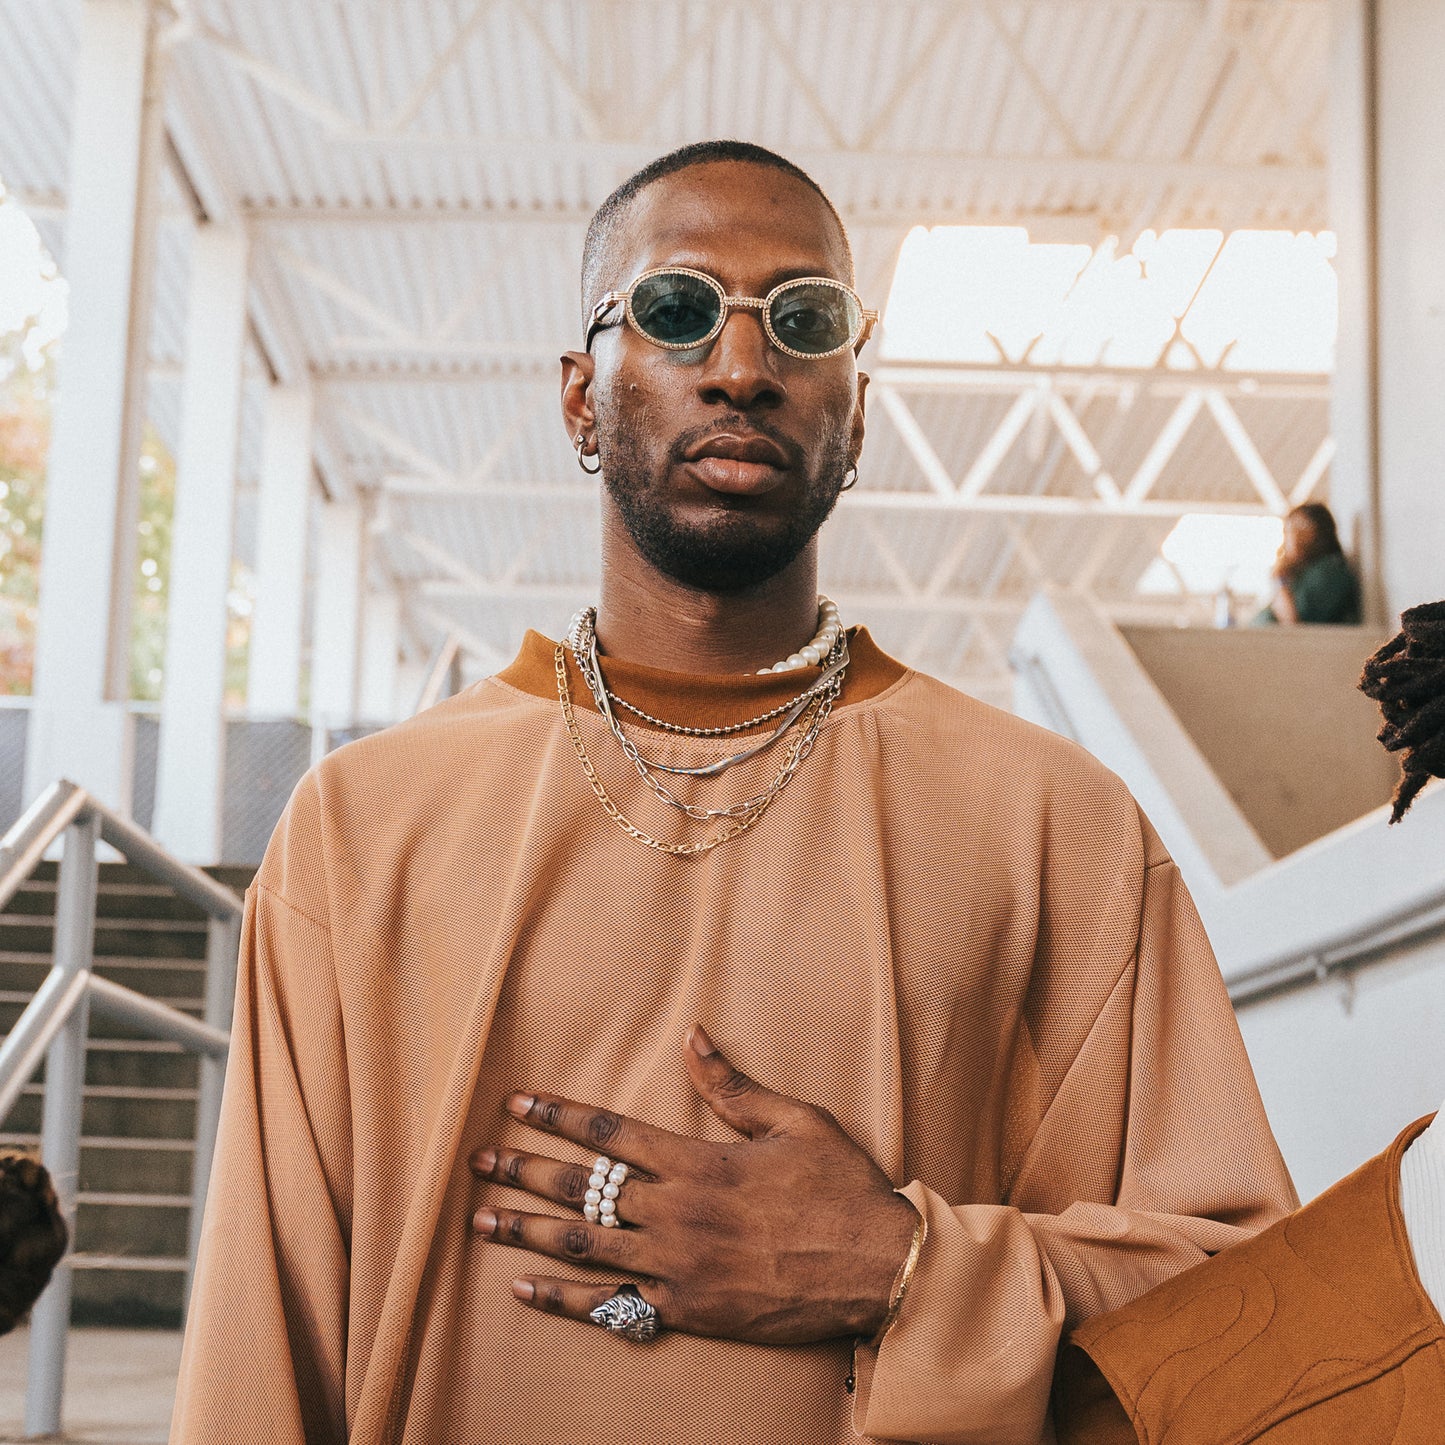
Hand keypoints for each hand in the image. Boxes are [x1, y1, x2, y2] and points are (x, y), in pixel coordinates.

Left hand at [469, 1025, 918, 1345]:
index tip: (517, 1104)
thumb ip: (733, 1086)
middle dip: (524, 1171)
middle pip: (582, 1187)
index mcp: (699, 1161)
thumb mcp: (795, 1121)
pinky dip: (564, 1298)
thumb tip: (692, 1036)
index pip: (611, 1131)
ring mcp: (677, 1266)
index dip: (558, 1115)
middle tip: (478, 1161)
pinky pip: (611, 1306)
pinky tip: (525, 1288)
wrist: (878, 1267)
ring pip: (584, 1245)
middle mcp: (677, 1212)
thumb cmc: (841, 1189)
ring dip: (527, 1230)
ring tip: (481, 1219)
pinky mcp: (687, 1310)